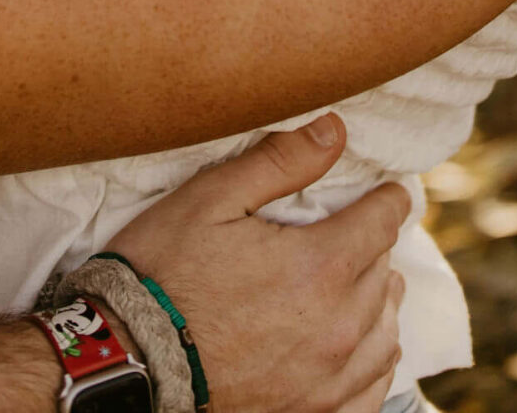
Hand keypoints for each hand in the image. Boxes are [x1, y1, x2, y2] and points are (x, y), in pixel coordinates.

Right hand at [108, 118, 408, 412]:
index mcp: (319, 266)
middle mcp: (336, 326)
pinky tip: (363, 345)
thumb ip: (281, 161)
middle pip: (383, 273)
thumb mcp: (212, 198)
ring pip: (385, 332)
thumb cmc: (163, 271)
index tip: (388, 191)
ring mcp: (326, 379)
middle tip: (362, 230)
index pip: (382, 222)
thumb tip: (335, 130)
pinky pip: (370, 389)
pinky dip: (374, 360)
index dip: (387, 200)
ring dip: (381, 300)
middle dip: (375, 245)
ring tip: (369, 282)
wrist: (128, 360)